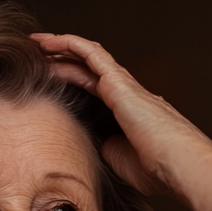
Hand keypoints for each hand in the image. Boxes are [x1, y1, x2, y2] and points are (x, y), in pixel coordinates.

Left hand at [34, 33, 204, 198]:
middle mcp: (124, 93)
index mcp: (125, 112)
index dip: (69, 81)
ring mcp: (123, 84)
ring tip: (37, 43)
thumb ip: (103, 147)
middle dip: (60, 61)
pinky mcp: (120, 81)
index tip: (46, 81)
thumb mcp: (118, 160)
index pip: (91, 89)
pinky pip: (92, 53)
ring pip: (87, 56)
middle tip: (35, 57)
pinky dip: (70, 44)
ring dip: (61, 48)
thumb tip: (90, 142)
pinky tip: (50, 41)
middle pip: (86, 69)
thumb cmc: (155, 169)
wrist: (176, 164)